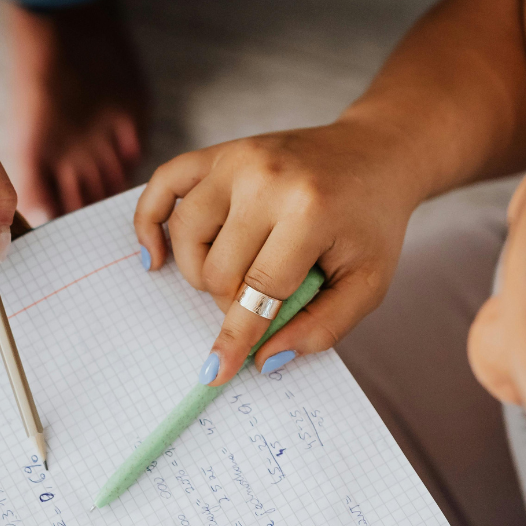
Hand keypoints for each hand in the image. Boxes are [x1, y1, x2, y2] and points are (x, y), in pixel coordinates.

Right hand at [133, 118, 425, 385]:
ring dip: (200, 270)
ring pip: (185, 235)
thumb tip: (265, 359)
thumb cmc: (370, 223)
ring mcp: (237, 159)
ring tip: (235, 272)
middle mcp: (265, 179)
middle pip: (216, 269)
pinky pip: (163, 184)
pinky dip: (149, 221)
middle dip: (234, 299)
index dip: (237, 337)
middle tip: (266, 293)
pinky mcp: (220, 151)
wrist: (376, 154)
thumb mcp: (368, 283)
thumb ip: (323, 327)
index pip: (259, 290)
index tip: (215, 373)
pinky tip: (156, 254)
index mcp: (308, 211)